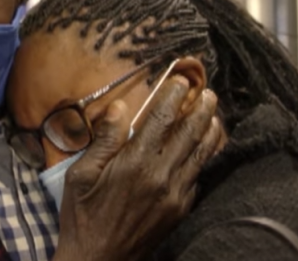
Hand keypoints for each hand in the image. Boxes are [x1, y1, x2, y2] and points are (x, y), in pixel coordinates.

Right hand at [53, 77, 222, 260]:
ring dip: (211, 132)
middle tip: (208, 93)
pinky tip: (204, 152)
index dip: (173, 95)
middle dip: (202, 109)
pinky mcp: (179, 211)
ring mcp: (174, 195)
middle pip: (190, 134)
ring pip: (201, 156)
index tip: (179, 79)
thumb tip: (121, 107)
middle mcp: (161, 176)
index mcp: (135, 163)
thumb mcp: (81, 174)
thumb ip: (105, 140)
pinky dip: (204, 160)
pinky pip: (197, 179)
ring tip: (215, 116)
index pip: (161, 119)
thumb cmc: (83, 217)